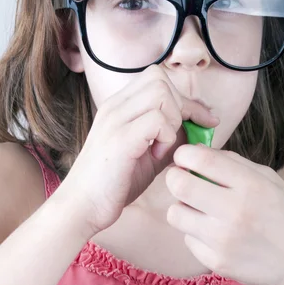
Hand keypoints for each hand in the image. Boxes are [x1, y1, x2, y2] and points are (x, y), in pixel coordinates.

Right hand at [54, 65, 219, 238]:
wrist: (82, 206)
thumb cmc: (114, 183)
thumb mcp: (147, 154)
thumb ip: (169, 137)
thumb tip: (198, 126)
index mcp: (118, 106)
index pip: (157, 78)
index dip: (185, 97)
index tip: (202, 120)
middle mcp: (114, 106)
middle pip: (160, 79)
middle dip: (182, 106)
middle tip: (182, 136)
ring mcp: (115, 120)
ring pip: (161, 94)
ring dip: (173, 121)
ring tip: (163, 147)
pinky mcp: (120, 139)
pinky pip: (158, 120)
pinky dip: (167, 137)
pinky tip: (156, 155)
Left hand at [165, 144, 283, 284]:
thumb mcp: (270, 180)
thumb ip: (233, 164)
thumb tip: (197, 152)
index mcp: (251, 185)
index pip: (202, 160)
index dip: (184, 154)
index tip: (183, 157)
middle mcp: (235, 212)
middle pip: (179, 185)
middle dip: (175, 178)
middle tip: (182, 181)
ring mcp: (223, 240)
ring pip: (175, 214)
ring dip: (183, 208)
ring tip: (200, 210)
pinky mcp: (216, 262)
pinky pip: (187, 239)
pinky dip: (196, 234)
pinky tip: (215, 235)